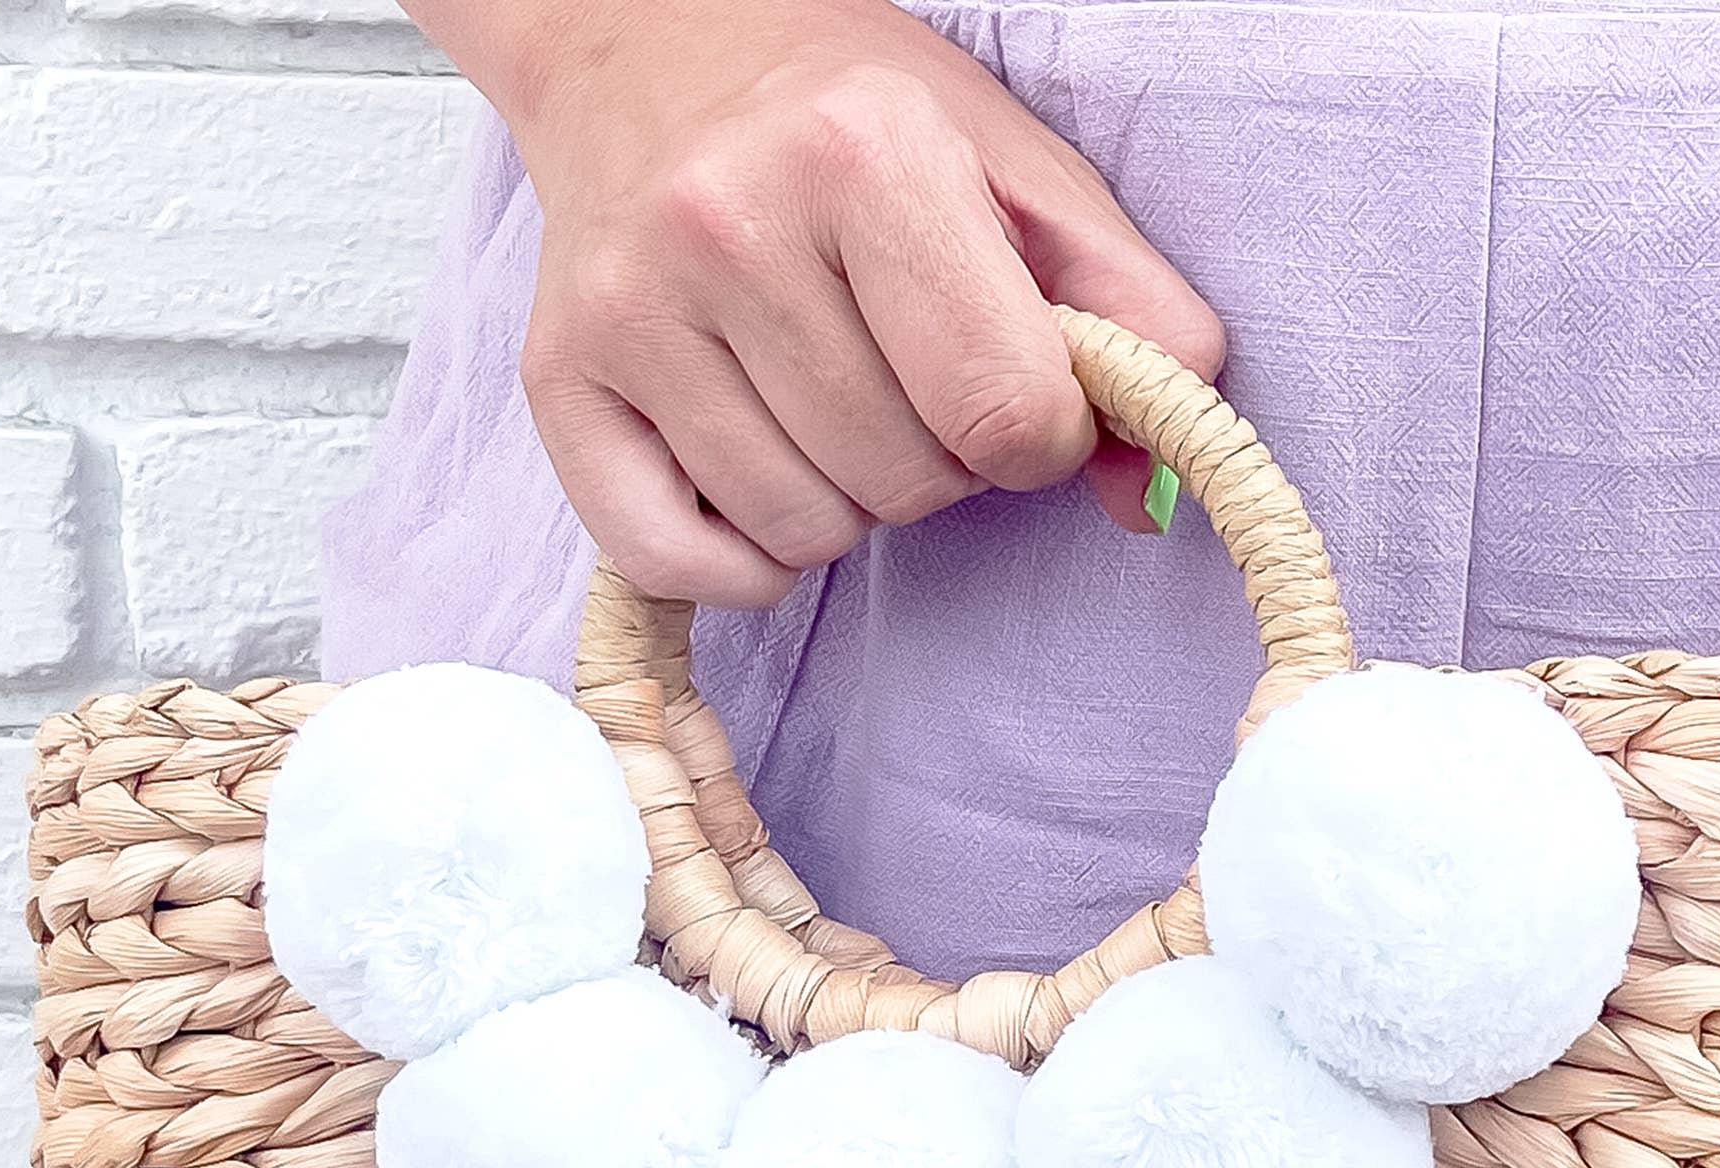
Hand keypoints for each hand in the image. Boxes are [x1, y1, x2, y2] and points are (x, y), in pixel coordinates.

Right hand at [416, 0, 1225, 605]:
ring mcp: (634, 306)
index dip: (1042, 436)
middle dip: (943, 459)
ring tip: (830, 393)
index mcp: (866, 157)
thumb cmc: (854, 117)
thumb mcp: (1025, 174)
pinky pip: (684, 562)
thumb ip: (1134, 323)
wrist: (650, 37)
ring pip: (808, 532)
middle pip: (908, 482)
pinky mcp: (562, 376)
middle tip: (908, 374)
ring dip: (850, 499)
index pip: (1005, 412)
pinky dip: (746, 557)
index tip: (1019, 393)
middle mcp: (730, 223)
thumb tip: (1157, 493)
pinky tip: (763, 467)